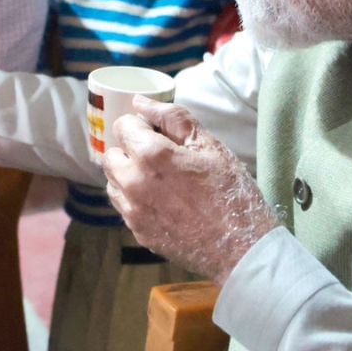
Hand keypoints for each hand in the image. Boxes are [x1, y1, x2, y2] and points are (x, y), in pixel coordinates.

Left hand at [103, 96, 278, 284]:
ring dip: (128, 174)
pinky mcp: (137, 232)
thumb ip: (173, 119)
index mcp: (151, 155)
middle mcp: (133, 182)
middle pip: (111, 154)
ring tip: (160, 179)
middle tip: (159, 156)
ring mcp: (133, 210)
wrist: (240, 247)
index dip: (142, 125)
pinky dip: (134, 198)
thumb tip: (141, 103)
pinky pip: (123, 206)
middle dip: (130, 149)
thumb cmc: (230, 192)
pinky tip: (162, 200)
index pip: (123, 126)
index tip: (160, 134)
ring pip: (113, 181)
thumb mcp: (210, 146)